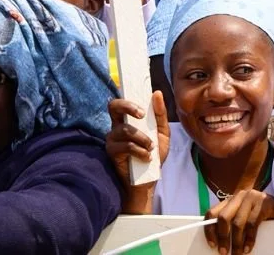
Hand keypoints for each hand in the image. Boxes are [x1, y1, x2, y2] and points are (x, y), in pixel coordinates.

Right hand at [106, 92, 169, 212]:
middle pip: (113, 106)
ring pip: (125, 129)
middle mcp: (117, 126)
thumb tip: (156, 93)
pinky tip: (146, 157)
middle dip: (128, 106)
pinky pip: (125, 146)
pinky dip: (140, 151)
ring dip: (142, 137)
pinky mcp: (112, 152)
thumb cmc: (153, 154)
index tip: (143, 105)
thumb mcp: (162, 133)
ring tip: (151, 147)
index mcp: (128, 119)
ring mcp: (113, 139)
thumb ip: (160, 114)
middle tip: (142, 115)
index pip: (122, 101)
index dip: (128, 97)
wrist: (149, 179)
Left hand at [204, 191, 273, 254]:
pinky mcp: (264, 204)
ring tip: (237, 254)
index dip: (209, 230)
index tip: (212, 245)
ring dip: (236, 242)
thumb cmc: (261, 214)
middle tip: (223, 252)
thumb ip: (232, 221)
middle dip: (222, 237)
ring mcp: (252, 198)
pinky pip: (252, 224)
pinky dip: (249, 240)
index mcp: (231, 199)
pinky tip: (248, 249)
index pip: (213, 212)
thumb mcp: (244, 215)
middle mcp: (240, 196)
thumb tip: (219, 242)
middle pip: (223, 217)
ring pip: (238, 223)